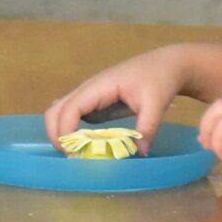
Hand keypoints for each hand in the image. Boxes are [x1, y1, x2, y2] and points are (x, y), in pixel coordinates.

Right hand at [44, 46, 185, 141]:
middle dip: (57, 135)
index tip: (74, 154)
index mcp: (99, 86)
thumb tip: (139, 152)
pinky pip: (72, 115)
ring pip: (59, 112)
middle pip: (55, 111)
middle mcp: (88, 90)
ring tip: (78, 153)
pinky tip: (86, 145)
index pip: (69, 109)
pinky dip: (70, 131)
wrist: (166, 65)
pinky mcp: (94, 103)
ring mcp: (89, 96)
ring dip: (61, 133)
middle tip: (74, 157)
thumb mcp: (157, 103)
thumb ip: (147, 127)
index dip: (65, 132)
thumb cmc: (159, 78)